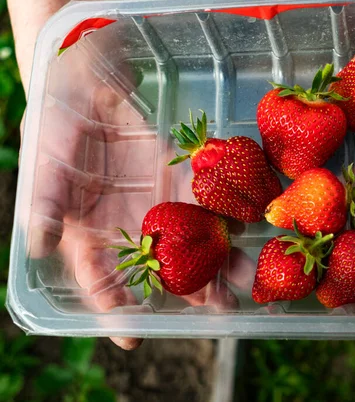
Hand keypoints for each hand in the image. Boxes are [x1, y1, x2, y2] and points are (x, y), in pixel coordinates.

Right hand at [23, 42, 254, 348]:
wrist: (85, 83)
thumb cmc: (55, 127)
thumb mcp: (43, 167)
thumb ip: (45, 206)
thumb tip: (40, 246)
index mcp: (90, 232)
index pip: (101, 280)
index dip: (115, 309)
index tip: (134, 336)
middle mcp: (128, 224)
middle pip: (161, 266)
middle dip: (191, 290)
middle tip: (220, 310)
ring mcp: (156, 201)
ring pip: (190, 238)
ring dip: (218, 258)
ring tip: (247, 279)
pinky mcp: (177, 174)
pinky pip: (202, 197)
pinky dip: (223, 212)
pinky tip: (246, 227)